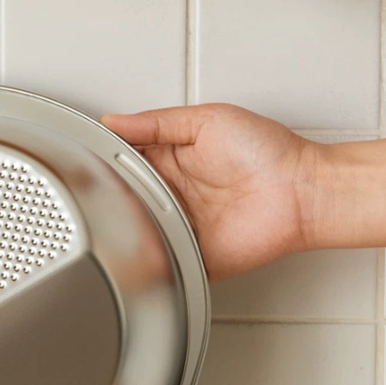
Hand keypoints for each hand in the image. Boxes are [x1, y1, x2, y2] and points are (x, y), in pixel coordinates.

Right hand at [100, 104, 319, 280]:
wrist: (302, 192)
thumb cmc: (268, 152)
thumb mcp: (207, 120)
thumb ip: (156, 123)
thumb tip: (114, 121)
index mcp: (171, 162)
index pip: (124, 164)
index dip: (103, 165)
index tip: (83, 162)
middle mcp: (173, 197)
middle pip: (126, 201)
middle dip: (108, 200)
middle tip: (91, 195)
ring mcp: (181, 229)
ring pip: (137, 234)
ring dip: (123, 230)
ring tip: (107, 222)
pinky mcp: (193, 258)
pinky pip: (161, 264)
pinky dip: (146, 262)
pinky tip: (134, 250)